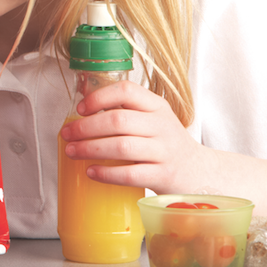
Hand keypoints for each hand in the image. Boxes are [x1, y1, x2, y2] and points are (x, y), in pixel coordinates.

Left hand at [59, 80, 211, 195]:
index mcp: (157, 106)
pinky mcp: (164, 176)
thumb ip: (125, 111)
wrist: (199, 172)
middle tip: (66, 134)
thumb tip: (82, 106)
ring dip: (91, 149)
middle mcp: (162, 125)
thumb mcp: (152, 119)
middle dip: (86, 127)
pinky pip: (130, 174)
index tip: (81, 108)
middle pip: (118, 120)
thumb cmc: (165, 143)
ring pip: (122, 147)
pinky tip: (91, 172)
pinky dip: (107, 173)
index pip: (127, 90)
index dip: (100, 97)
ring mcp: (165, 151)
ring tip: (72, 152)